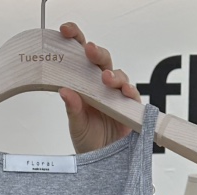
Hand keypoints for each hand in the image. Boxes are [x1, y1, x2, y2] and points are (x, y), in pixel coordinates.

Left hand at [58, 22, 139, 153]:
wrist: (101, 161)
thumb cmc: (87, 140)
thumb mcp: (76, 124)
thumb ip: (72, 108)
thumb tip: (64, 91)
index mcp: (85, 84)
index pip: (80, 56)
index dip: (75, 40)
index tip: (65, 31)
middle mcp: (101, 86)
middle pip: (102, 61)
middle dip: (96, 53)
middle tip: (89, 50)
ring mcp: (116, 95)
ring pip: (118, 75)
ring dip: (112, 74)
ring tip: (105, 79)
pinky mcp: (130, 107)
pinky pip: (132, 94)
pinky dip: (128, 90)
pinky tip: (123, 90)